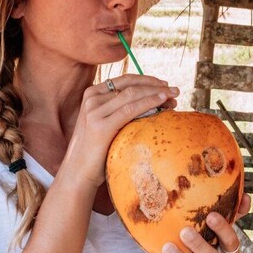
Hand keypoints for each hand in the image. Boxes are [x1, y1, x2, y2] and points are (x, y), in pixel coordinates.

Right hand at [63, 74, 178, 187]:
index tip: (164, 85)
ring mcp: (95, 111)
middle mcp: (92, 98)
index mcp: (92, 94)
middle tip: (175, 90)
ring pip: (133, 94)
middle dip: (155, 85)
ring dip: (156, 93)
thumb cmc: (96, 150)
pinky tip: (162, 101)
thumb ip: (117, 109)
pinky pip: (131, 109)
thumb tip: (149, 102)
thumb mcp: (104, 122)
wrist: (78, 173)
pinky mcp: (101, 126)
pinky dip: (149, 102)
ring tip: (173, 97)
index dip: (147, 80)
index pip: (125, 80)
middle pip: (131, 85)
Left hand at [146, 194, 251, 252]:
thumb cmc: (208, 242)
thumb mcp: (217, 230)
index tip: (211, 215)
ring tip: (166, 246)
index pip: (231, 242)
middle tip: (184, 231)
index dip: (223, 229)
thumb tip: (246, 196)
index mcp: (230, 252)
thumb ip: (231, 213)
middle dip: (200, 247)